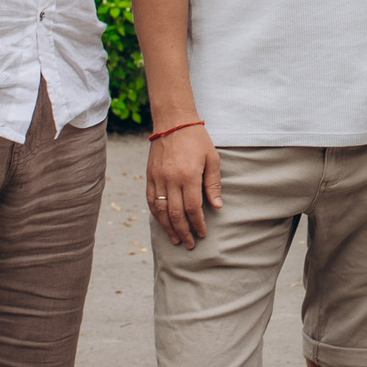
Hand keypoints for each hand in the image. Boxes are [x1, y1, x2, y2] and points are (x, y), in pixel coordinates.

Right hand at [146, 125, 221, 247]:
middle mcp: (171, 179)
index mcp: (188, 176)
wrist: (173, 122)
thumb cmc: (197, 140)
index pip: (193, 208)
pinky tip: (162, 223)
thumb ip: (213, 184)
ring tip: (176, 239)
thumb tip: (217, 206)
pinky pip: (150, 200)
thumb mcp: (212, 159)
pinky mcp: (150, 176)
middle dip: (183, 231)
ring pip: (160, 210)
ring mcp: (158, 178)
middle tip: (190, 244)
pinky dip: (156, 214)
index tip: (202, 233)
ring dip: (168, 227)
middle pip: (175, 214)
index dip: (198, 224)